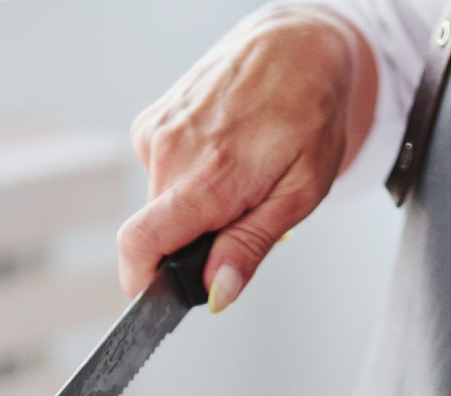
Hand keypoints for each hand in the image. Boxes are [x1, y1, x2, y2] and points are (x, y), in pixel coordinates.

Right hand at [120, 7, 377, 309]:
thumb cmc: (310, 113)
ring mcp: (157, 133)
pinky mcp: (152, 121)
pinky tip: (221, 152)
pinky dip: (187, 177)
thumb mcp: (301, 192)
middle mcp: (171, 152)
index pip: (140, 243)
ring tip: (238, 176)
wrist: (296, 44)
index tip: (159, 295)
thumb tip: (216, 292)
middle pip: (157, 231)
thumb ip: (251, 245)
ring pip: (160, 202)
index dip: (142, 282)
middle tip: (240, 217)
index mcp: (208, 177)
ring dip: (193, 207)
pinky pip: (160, 172)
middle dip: (191, 242)